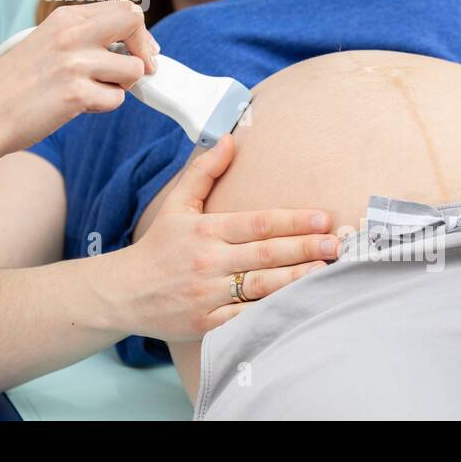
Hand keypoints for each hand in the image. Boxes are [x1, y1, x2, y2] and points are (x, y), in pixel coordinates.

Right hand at [0, 0, 159, 156]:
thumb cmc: (13, 85)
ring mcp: (74, 63)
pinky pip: (116, 99)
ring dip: (122, 85)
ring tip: (94, 91)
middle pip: (135, 21)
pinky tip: (78, 106)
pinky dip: (103, 107)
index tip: (139, 51)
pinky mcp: (75, 94)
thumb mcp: (44, 42)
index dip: (139, 32)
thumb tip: (130, 45)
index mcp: (64, 18)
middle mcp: (71, 34)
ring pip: (133, 69)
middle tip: (138, 69)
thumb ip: (81, 36)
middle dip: (145, 48)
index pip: (123, 8)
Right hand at [109, 134, 338, 342]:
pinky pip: (247, 319)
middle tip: (337, 243)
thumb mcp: (176, 204)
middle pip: (266, 254)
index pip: (257, 223)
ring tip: (326, 272)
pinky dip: (273, 313)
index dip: (292, 220)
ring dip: (297, 279)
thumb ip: (204, 171)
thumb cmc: (157, 246)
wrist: (123, 292)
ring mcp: (209, 295)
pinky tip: (298, 306)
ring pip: (262, 287)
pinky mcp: (208, 324)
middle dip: (305, 248)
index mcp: (205, 230)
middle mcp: (209, 261)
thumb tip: (229, 137)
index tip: (322, 218)